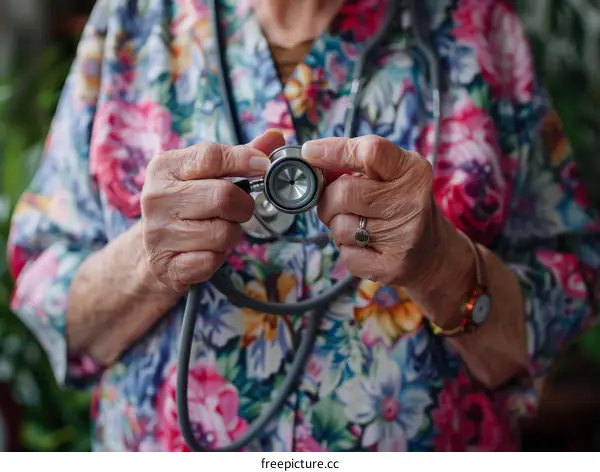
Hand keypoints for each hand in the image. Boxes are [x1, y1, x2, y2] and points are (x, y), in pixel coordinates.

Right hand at [141, 130, 285, 292]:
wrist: (150, 252)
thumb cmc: (185, 206)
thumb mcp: (202, 175)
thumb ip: (238, 156)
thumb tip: (275, 136)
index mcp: (164, 168)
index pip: (211, 156)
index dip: (244, 160)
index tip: (264, 166)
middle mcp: (157, 198)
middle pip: (224, 197)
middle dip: (243, 206)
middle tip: (239, 209)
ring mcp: (158, 233)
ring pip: (223, 233)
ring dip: (231, 234)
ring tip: (218, 231)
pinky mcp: (167, 265)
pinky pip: (212, 261)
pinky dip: (218, 258)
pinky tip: (205, 251)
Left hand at [302, 135, 471, 293]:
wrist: (433, 255)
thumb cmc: (401, 206)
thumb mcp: (392, 176)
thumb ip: (356, 162)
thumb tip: (313, 156)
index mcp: (413, 172)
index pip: (370, 152)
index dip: (334, 150)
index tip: (311, 152)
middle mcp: (412, 202)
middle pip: (344, 193)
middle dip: (328, 198)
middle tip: (335, 203)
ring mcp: (403, 237)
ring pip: (339, 226)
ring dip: (337, 226)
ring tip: (357, 225)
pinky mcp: (392, 266)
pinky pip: (345, 254)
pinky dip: (347, 250)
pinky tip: (365, 246)